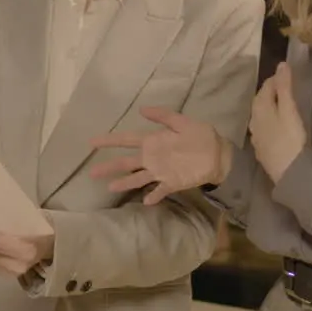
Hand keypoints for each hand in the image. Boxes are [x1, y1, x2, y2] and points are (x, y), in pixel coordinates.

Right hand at [88, 107, 229, 205]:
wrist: (219, 154)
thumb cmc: (201, 136)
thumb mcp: (182, 122)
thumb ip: (163, 116)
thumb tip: (141, 109)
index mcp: (153, 141)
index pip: (127, 140)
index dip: (110, 141)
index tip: (92, 142)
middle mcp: (153, 157)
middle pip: (127, 162)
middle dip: (110, 166)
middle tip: (92, 171)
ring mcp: (161, 171)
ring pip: (138, 178)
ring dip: (125, 183)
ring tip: (110, 187)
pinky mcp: (172, 183)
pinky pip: (160, 190)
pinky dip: (153, 195)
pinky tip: (146, 200)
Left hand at [250, 62, 306, 182]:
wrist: (289, 172)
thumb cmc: (291, 138)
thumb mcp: (289, 110)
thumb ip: (284, 88)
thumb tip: (281, 64)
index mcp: (260, 108)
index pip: (266, 87)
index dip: (276, 79)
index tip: (287, 74)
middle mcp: (253, 120)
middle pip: (260, 100)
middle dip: (270, 91)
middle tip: (284, 86)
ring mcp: (256, 135)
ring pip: (259, 114)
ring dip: (268, 106)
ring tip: (280, 103)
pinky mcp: (261, 148)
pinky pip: (262, 127)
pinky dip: (268, 120)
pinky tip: (274, 124)